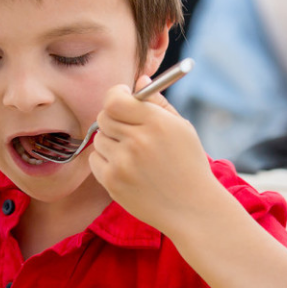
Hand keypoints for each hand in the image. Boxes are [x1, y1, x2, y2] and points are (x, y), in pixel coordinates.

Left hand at [88, 75, 218, 232]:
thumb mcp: (181, 128)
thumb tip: (139, 78)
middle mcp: (137, 142)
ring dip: (111, 141)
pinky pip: (95, 160)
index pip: (115, 99)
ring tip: (133, 153)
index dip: (116, 95)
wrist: (192, 209)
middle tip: (127, 126)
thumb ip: (157, 102)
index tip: (123, 98)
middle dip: (113, 118)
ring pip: (99, 138)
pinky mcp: (112, 182)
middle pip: (103, 116)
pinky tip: (127, 168)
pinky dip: (106, 160)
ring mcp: (122, 163)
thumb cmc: (188, 165)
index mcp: (156, 123)